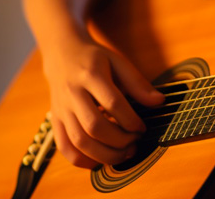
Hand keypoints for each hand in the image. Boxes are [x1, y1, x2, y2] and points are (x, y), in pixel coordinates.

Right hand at [41, 35, 163, 167]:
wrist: (62, 55)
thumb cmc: (95, 60)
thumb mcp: (118, 62)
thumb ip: (138, 83)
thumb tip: (160, 102)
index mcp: (91, 74)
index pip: (112, 103)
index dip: (131, 120)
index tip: (142, 128)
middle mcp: (72, 93)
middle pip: (94, 126)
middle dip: (119, 140)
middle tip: (135, 141)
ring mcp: (61, 109)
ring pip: (79, 141)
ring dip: (104, 154)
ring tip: (124, 153)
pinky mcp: (55, 121)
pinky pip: (65, 147)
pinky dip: (82, 160)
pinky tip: (101, 160)